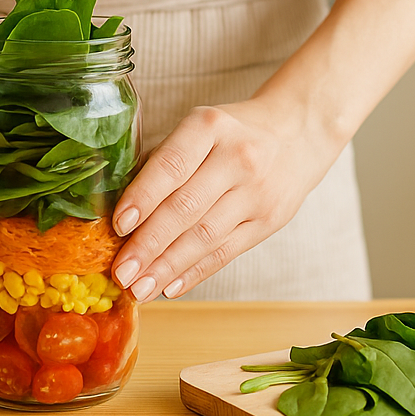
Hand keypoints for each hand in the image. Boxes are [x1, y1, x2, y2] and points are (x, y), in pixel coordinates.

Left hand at [108, 99, 345, 301]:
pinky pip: (227, 252)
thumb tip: (116, 209)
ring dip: (168, 267)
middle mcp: (237, 158)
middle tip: (121, 272)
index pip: (172, 165)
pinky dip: (195, 272)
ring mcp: (257, 192)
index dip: (143, 197)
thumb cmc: (230, 133)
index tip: (118, 225)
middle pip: (186, 207)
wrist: (298, 133)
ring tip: (139, 289)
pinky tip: (170, 287)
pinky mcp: (270, 221)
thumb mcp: (198, 127)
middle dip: (149, 244)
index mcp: (209, 126)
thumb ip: (161, 161)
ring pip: (206, 236)